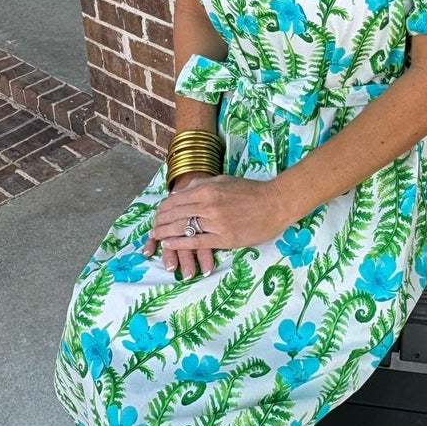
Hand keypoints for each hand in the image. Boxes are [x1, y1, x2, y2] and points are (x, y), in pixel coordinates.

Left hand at [143, 174, 292, 278]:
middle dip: (160, 222)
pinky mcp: (224, 238)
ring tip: (156, 237)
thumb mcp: (224, 180)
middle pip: (175, 215)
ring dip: (165, 233)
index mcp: (207, 190)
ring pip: (182, 229)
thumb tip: (180, 192)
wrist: (275, 203)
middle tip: (152, 228)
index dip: (162, 209)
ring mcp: (216, 223)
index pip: (176, 200)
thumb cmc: (250, 191)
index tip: (156, 214)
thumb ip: (201, 185)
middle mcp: (208, 205)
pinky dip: (180, 244)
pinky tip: (170, 245)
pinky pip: (196, 242)